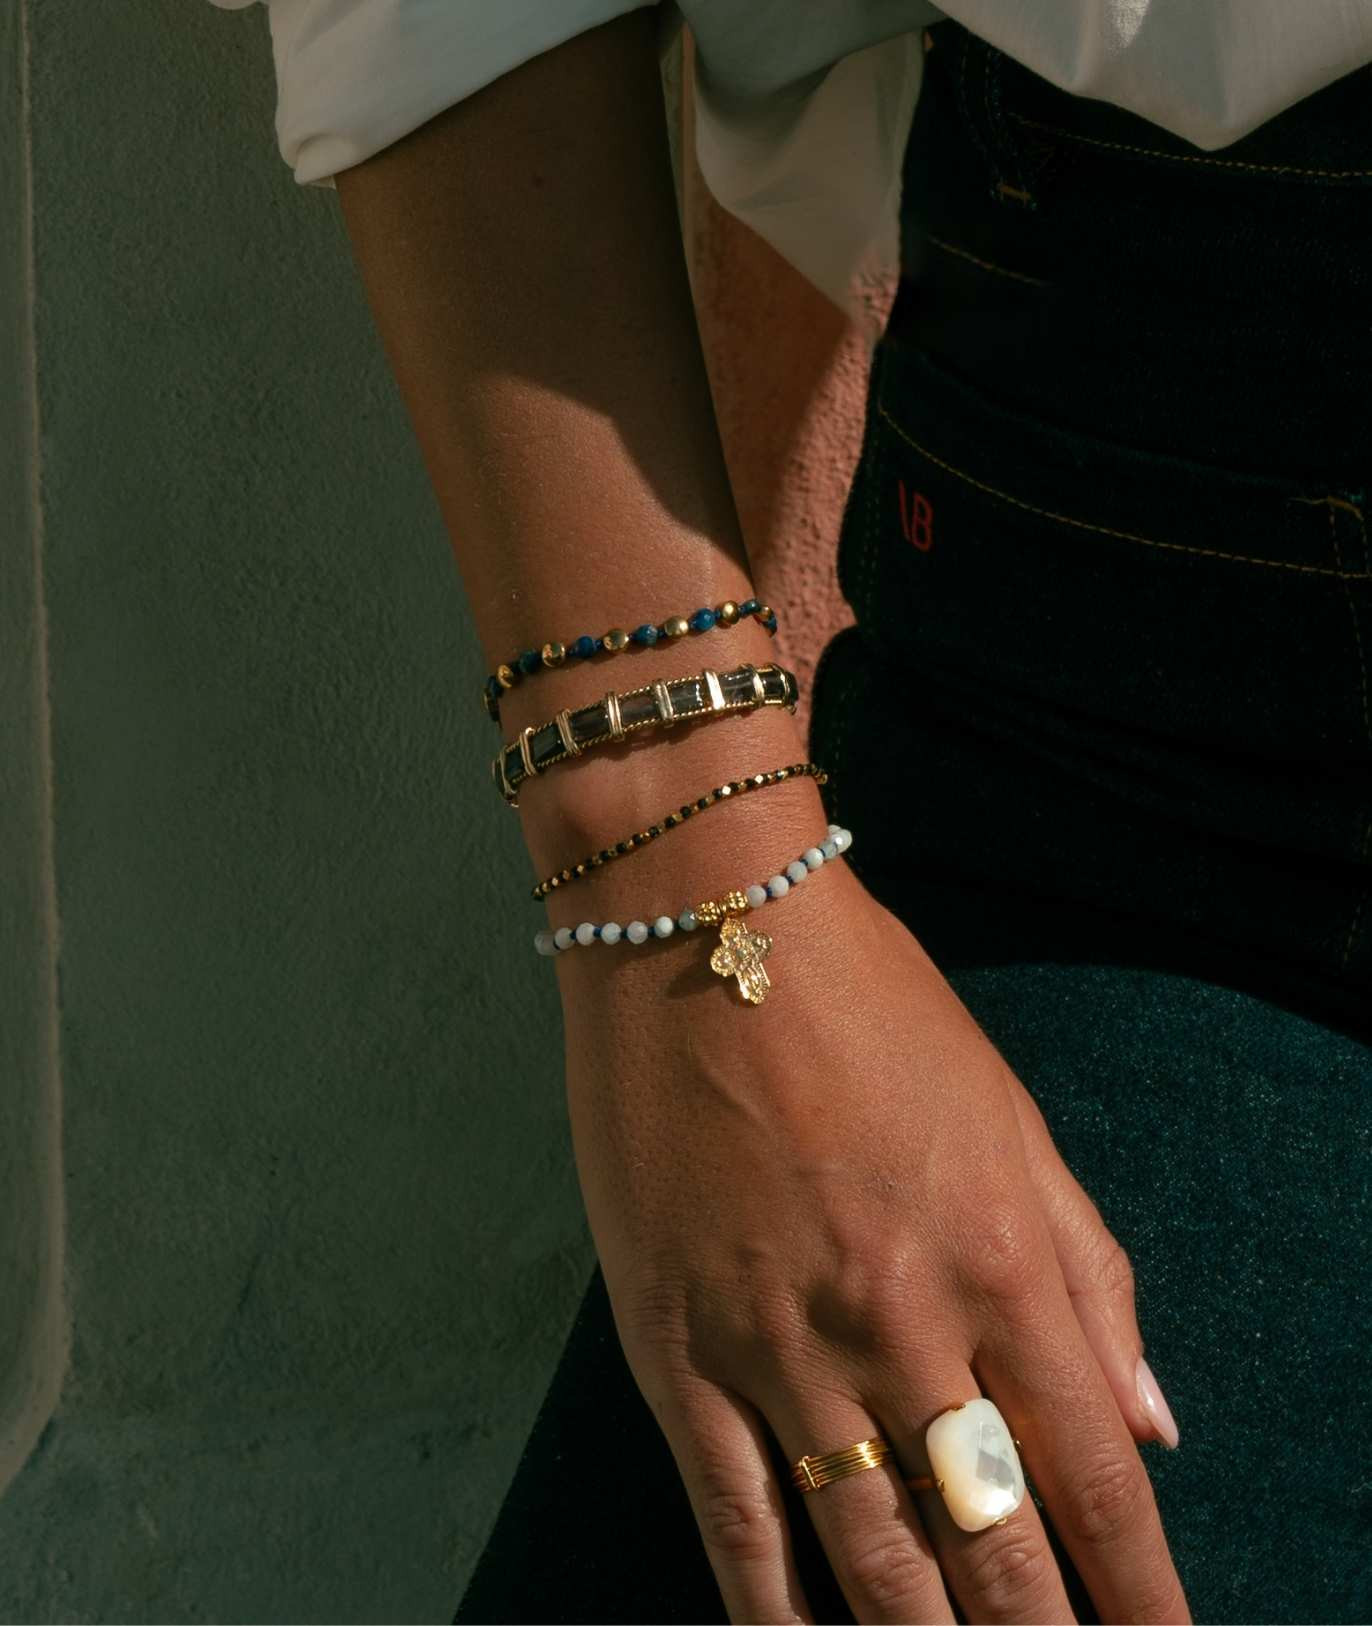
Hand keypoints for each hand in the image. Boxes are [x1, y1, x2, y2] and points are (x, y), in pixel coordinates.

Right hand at [557, 861, 1189, 1623]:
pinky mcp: (676, 1345)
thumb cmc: (873, 1008)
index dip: (1143, 1596)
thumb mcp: (1010, 1117)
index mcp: (1001, 1259)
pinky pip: (734, 1517)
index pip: (1095, 1480)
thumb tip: (1150, 1424)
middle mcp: (902, 1322)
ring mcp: (780, 1342)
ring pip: (870, 1555)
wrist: (708, 925)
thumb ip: (1090, 1272)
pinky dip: (775, 1613)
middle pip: (993, 1545)